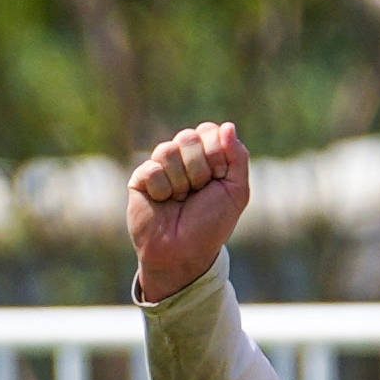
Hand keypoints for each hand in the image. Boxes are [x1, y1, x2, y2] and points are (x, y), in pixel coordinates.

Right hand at [129, 120, 252, 302]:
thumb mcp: (237, 191)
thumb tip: (228, 126)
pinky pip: (152, 169)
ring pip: (168, 150)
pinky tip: (162, 203)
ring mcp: (161, 166)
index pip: (209, 130)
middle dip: (199, 168)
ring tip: (180, 199)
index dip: (216, 154)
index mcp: (207, 156)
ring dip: (180, 181)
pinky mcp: (141, 178)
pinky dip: (162, 191)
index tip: (218, 178)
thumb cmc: (211, 223)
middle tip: (198, 191)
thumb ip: (238, 156)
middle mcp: (184, 157)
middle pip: (188, 136)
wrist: (184, 253)